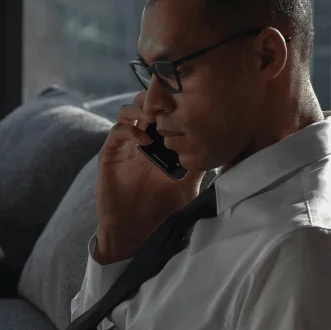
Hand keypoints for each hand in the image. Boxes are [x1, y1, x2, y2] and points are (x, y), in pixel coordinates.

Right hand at [94, 93, 204, 262]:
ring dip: (141, 109)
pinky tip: (145, 140)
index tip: (187, 105)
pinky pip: (117, 131)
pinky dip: (131, 129)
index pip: (164, 111)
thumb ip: (198, 170)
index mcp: (160, 143)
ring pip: (128, 111)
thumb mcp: (186, 189)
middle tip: (169, 107)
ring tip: (156, 118)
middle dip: (156, 99)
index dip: (172, 103)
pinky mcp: (110, 154)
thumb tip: (219, 154)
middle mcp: (142, 139)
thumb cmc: (160, 210)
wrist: (132, 230)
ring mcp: (125, 145)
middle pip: (145, 103)